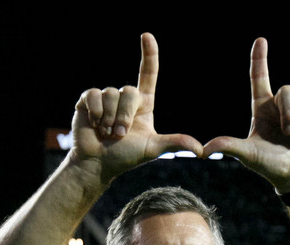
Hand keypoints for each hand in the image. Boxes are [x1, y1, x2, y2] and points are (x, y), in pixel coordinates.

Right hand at [71, 33, 203, 182]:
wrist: (98, 163)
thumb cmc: (125, 157)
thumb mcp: (153, 149)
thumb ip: (175, 143)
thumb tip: (201, 150)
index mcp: (143, 104)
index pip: (148, 74)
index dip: (148, 55)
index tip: (147, 36)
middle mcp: (126, 98)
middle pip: (129, 91)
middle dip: (125, 116)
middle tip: (120, 135)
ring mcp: (107, 98)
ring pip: (111, 94)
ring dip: (109, 118)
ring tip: (107, 133)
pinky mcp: (88, 99)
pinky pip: (94, 95)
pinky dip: (95, 113)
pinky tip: (94, 125)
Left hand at [203, 38, 289, 191]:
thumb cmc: (268, 164)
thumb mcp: (247, 155)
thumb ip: (228, 147)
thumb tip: (204, 150)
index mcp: (262, 109)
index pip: (259, 78)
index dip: (259, 60)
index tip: (260, 41)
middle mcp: (281, 106)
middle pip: (288, 90)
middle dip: (289, 113)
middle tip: (286, 133)